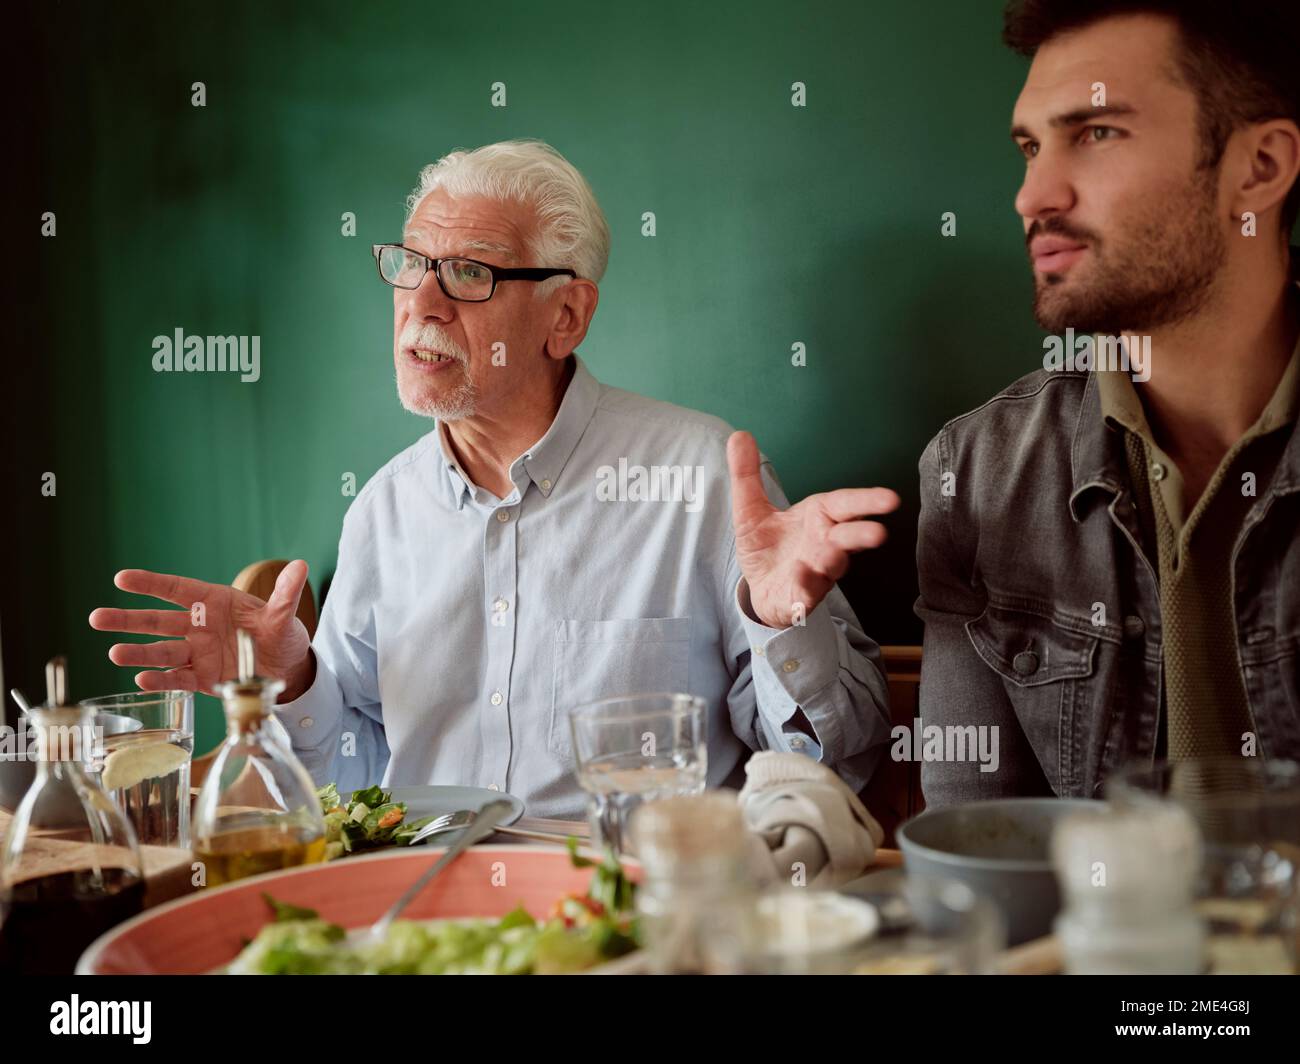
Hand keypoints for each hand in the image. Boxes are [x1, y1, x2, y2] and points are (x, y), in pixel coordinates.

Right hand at [88, 560, 314, 699]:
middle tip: (97, 618)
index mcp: (214, 602)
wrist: (288, 668)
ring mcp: (198, 652)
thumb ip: (286, 593)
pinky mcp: (203, 678)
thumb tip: (300, 566)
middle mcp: (199, 626)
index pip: (177, 589)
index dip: (150, 584)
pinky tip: (142, 679)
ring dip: (138, 652)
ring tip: (114, 653)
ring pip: (162, 650)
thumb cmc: (281, 633)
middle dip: (128, 619)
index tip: (121, 579)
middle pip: (158, 621)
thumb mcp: (284, 614)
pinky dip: (161, 679)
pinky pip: (178, 677)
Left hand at [726, 431, 898, 629]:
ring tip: (832, 554)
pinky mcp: (801, 597)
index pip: (845, 504)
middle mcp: (824, 544)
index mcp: (817, 517)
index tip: (891, 498)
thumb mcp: (749, 509)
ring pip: (832, 566)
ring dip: (833, 561)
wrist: (759, 589)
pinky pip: (806, 593)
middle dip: (862, 535)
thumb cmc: (766, 546)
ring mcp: (816, 572)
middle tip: (879, 533)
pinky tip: (801, 577)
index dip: (866, 500)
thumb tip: (739, 435)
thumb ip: (746, 475)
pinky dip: (806, 586)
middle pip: (848, 537)